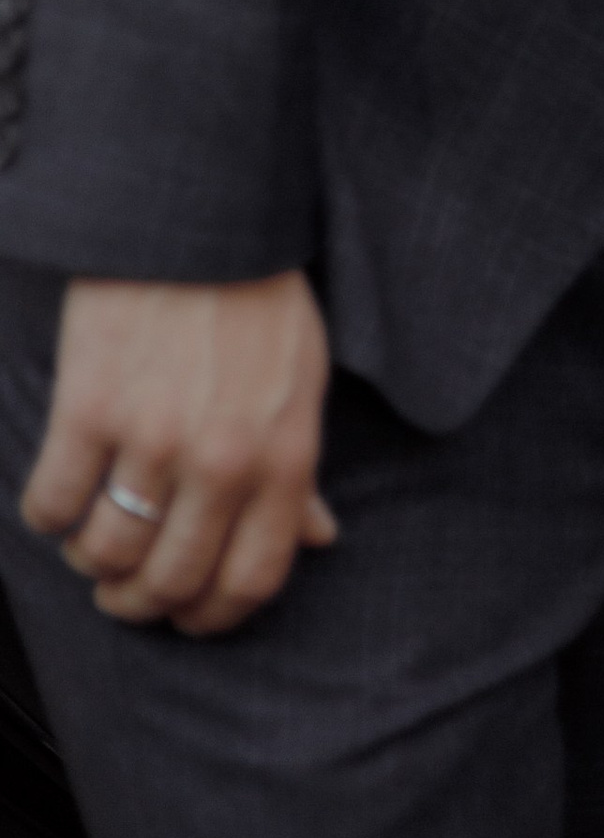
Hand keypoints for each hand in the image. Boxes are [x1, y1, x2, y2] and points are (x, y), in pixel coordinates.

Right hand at [21, 271, 338, 637]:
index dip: (212, 617)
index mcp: (284, 456)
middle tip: (124, 591)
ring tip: (92, 542)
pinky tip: (61, 494)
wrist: (199, 220)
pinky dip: (49, 516)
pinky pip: (52, 506)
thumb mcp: (304, 382)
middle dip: (141, 602)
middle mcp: (223, 460)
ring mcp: (154, 438)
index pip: (252, 580)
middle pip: (171, 581)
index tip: (187, 616)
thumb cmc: (259, 299)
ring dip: (91, 563)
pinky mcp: (89, 411)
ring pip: (105, 554)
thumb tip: (321, 539)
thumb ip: (302, 471)